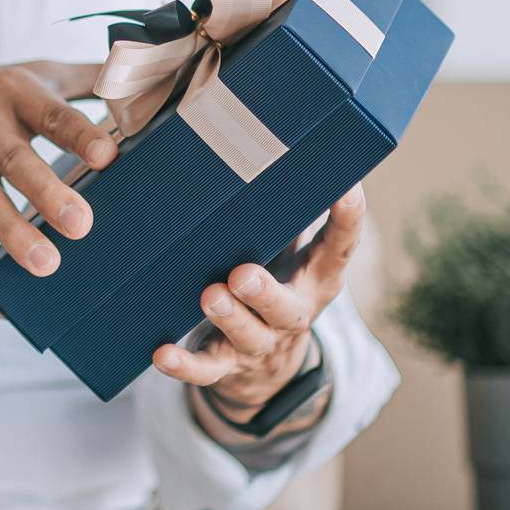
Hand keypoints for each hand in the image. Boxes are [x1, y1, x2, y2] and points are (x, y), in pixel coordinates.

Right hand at [0, 61, 117, 312]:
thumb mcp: (21, 75)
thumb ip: (80, 76)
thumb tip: (140, 75)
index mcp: (11, 94)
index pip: (50, 113)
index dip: (78, 133)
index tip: (108, 154)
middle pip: (16, 159)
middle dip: (47, 192)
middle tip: (83, 224)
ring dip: (14, 233)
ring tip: (46, 266)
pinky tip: (0, 305)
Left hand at [150, 183, 365, 412]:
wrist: (270, 369)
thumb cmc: (273, 283)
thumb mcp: (288, 251)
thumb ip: (280, 211)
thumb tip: (263, 140)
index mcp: (315, 279)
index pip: (339, 249)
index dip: (348, 221)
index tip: (347, 190)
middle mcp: (292, 313)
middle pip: (285, 306)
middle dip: (264, 291)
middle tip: (243, 273)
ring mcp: (258, 343)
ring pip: (246, 335)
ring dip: (228, 317)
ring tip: (211, 296)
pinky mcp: (226, 365)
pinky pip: (205, 369)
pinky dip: (184, 364)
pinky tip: (161, 354)